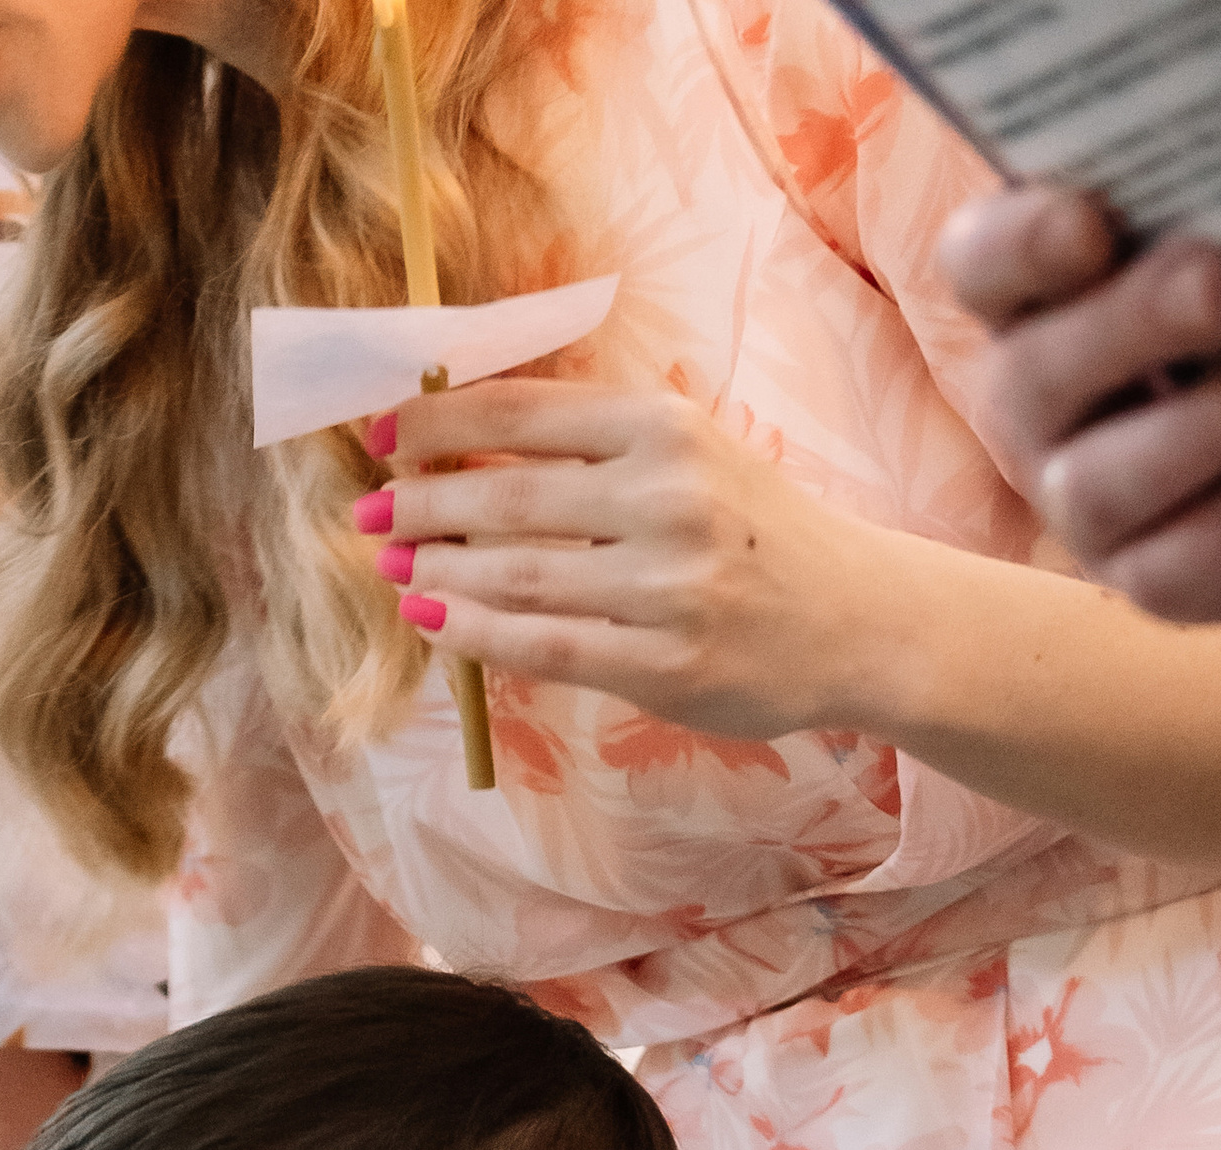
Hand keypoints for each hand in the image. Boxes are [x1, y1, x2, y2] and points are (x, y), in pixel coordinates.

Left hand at [360, 380, 895, 734]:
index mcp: (665, 429)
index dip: (439, 423)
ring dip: (438, 572)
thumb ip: (593, 444)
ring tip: (391, 567)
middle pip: (509, 498)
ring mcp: (668, 586)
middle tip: (366, 513)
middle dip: (422, 504)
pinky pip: (547, 646)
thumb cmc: (753, 534)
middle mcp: (667, 498)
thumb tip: (465, 438)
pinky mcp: (666, 664)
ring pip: (519, 576)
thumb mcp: (688, 454)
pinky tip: (433, 623)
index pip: (526, 415)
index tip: (379, 433)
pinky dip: (478, 634)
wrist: (854, 619)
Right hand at [936, 188, 1220, 622]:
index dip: (1018, 246)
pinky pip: (1172, 571)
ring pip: (1096, 488)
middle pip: (1031, 379)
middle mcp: (1037, 409)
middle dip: (1130, 327)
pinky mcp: (1152, 580)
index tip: (1090, 224)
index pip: (982, 263)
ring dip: (1210, 425)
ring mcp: (1084, 506)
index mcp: (1040, 298)